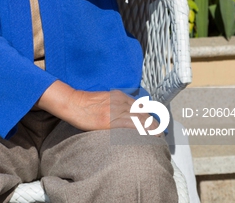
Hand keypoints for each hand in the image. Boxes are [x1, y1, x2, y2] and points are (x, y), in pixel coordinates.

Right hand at [37, 82, 161, 133]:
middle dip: (153, 124)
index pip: (141, 106)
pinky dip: (139, 131)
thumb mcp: (105, 99)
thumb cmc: (87, 104)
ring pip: (139, 119)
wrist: (74, 103)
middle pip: (143, 112)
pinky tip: (145, 137)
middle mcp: (120, 101)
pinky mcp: (109, 120)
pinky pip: (129, 125)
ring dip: (150, 129)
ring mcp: (115, 110)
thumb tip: (126, 114)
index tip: (156, 124)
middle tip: (160, 134)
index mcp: (119, 96)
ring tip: (157, 137)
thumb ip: (117, 104)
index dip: (150, 116)